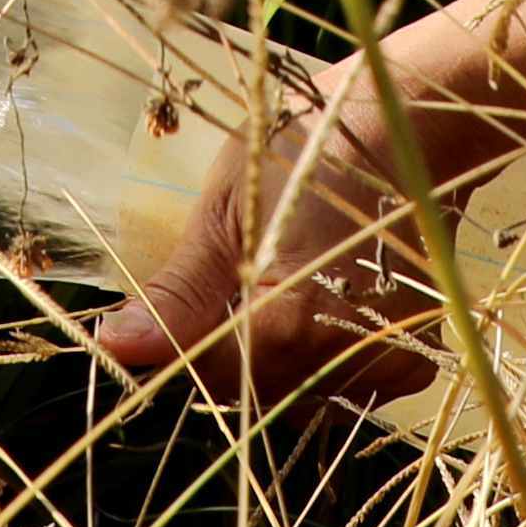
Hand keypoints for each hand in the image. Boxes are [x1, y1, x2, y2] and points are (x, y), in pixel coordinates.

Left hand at [84, 58, 448, 405]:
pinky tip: (313, 303)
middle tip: (223, 288)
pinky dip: (311, 360)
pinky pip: (336, 389)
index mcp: (297, 320)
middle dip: (221, 354)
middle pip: (250, 394)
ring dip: (266, 362)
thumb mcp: (228, 209)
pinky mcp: (408, 364)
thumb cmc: (310, 150)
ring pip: (292, 397)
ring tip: (273, 288)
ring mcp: (386, 364)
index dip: (178, 352)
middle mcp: (347, 356)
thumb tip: (116, 347)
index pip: (209, 376)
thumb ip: (178, 294)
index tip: (161, 321)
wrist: (410, 129)